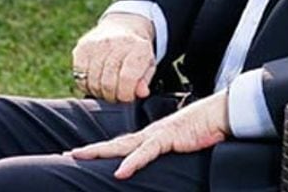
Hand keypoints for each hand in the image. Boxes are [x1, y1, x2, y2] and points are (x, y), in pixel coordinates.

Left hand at [67, 91, 229, 178]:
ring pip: (123, 146)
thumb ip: (165, 153)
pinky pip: (147, 152)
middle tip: (69, 154)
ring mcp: (156, 135)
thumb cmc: (202, 130)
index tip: (82, 154)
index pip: (121, 145)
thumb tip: (158, 163)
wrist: (218, 115)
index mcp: (150, 137)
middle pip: (116, 144)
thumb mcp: (178, 146)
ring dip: (101, 151)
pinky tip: (120, 172)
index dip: (102, 150)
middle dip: (93, 150)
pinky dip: (133, 162)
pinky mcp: (168, 138)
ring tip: (81, 156)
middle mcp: (149, 134)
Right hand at [71, 13, 155, 102]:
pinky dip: (87, 85)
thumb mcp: (148, 65)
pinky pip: (80, 77)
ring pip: (93, 82)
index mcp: (138, 47)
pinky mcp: (82, 47)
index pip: (127, 78)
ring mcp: (97, 43)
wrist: (121, 27)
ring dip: (100, 92)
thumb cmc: (135, 52)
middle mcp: (117, 42)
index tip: (127, 96)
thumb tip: (141, 92)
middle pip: (108, 83)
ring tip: (107, 87)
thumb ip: (145, 80)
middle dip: (113, 96)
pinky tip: (96, 80)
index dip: (126, 94)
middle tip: (116, 94)